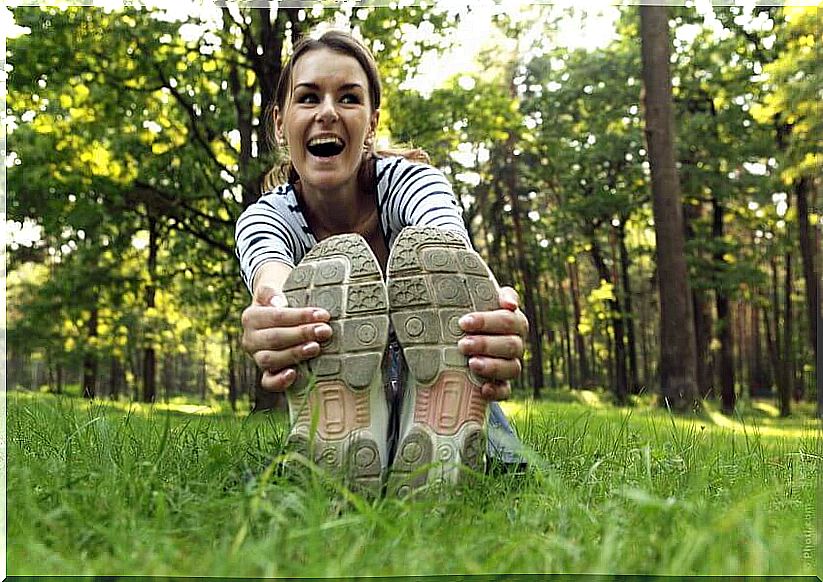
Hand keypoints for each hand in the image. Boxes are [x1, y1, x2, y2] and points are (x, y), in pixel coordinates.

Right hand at [240, 285, 331, 391]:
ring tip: (315, 347)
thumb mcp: (273, 289)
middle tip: (325, 331)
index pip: (276, 316)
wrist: (275, 313)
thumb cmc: (281, 301)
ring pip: (270, 359)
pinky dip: (279, 381)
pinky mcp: (267, 372)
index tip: (323, 315)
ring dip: (294, 354)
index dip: (300, 316)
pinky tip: (293, 374)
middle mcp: (250, 339)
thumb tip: (277, 302)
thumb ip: (270, 291)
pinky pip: (268, 382)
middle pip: (275, 338)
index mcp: (251, 317)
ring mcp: (257, 357)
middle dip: (302, 334)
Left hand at [457, 286, 527, 400]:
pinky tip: (483, 390)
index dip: (488, 320)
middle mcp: (516, 342)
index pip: (508, 318)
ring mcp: (511, 364)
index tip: (465, 322)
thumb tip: (482, 286)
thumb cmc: (466, 320)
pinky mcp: (503, 384)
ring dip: (493, 366)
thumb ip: (475, 290)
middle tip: (462, 344)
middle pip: (511, 343)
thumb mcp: (468, 302)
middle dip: (486, 343)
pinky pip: (507, 390)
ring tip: (472, 364)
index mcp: (512, 320)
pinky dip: (497, 391)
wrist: (455, 347)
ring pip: (512, 367)